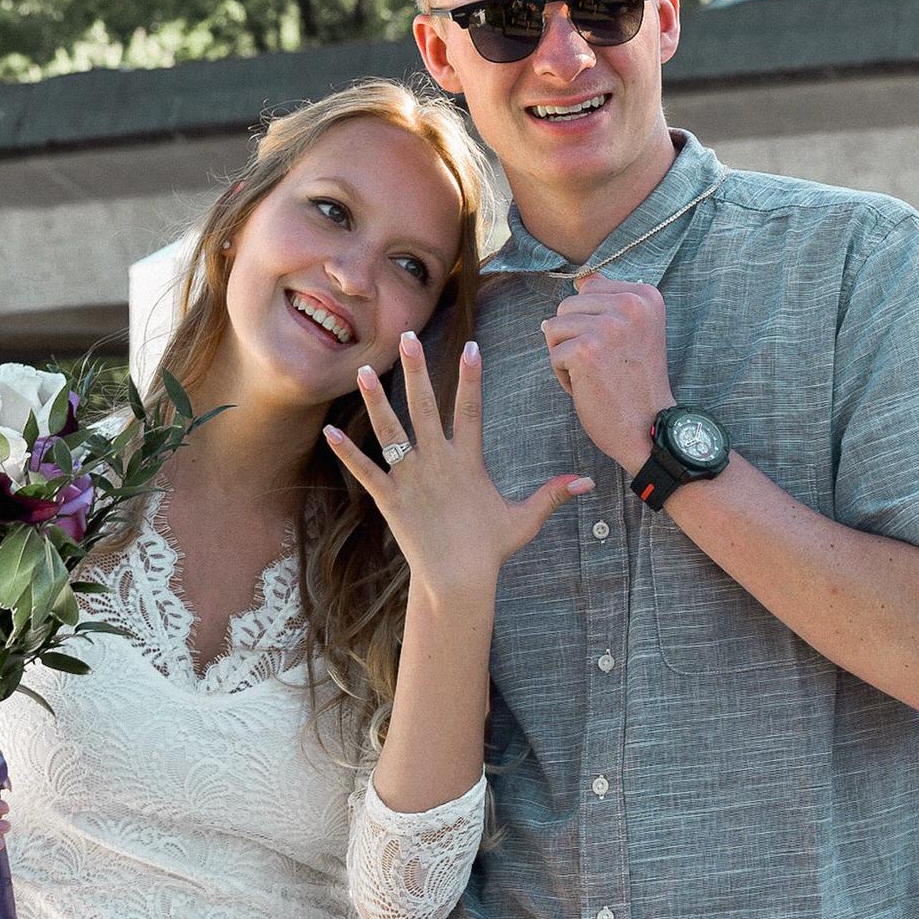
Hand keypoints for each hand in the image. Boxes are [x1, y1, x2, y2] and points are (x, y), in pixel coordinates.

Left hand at [323, 332, 592, 598]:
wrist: (457, 580)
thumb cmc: (490, 549)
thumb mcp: (524, 519)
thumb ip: (552, 495)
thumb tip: (588, 481)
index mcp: (468, 462)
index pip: (471, 410)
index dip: (471, 378)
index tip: (470, 347)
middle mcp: (438, 463)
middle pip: (424, 407)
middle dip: (417, 370)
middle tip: (406, 338)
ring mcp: (411, 479)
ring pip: (390, 432)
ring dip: (376, 400)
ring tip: (364, 370)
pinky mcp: (390, 499)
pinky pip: (366, 471)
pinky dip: (348, 452)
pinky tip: (330, 431)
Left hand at [541, 271, 674, 471]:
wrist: (648, 427)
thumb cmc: (636, 383)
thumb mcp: (635, 331)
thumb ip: (611, 301)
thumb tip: (582, 279)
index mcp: (646, 296)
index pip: (589, 289)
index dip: (591, 322)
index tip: (616, 348)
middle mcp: (631, 304)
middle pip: (568, 306)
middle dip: (574, 338)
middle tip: (604, 365)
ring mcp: (609, 326)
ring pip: (554, 328)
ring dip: (566, 356)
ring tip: (595, 374)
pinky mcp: (587, 350)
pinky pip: (553, 355)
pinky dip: (564, 377)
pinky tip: (590, 388)